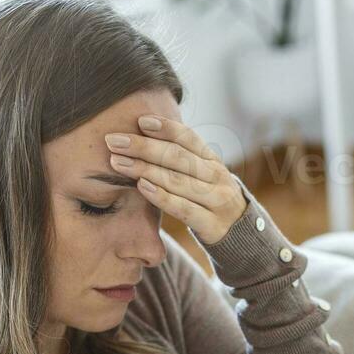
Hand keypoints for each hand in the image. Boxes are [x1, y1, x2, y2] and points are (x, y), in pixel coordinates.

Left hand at [105, 115, 248, 244]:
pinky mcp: (211, 224)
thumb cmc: (208, 198)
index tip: (140, 120)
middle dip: (143, 146)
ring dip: (145, 169)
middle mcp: (216, 176)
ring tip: (118, 162)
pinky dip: (161, 196)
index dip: (165, 127)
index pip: (188, 138)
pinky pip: (183, 208)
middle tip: (114, 140)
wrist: (239, 233)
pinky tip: (141, 186)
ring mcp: (216, 200)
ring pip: (178, 180)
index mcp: (212, 160)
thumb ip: (180, 158)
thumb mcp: (202, 175)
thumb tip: (142, 133)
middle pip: (178, 157)